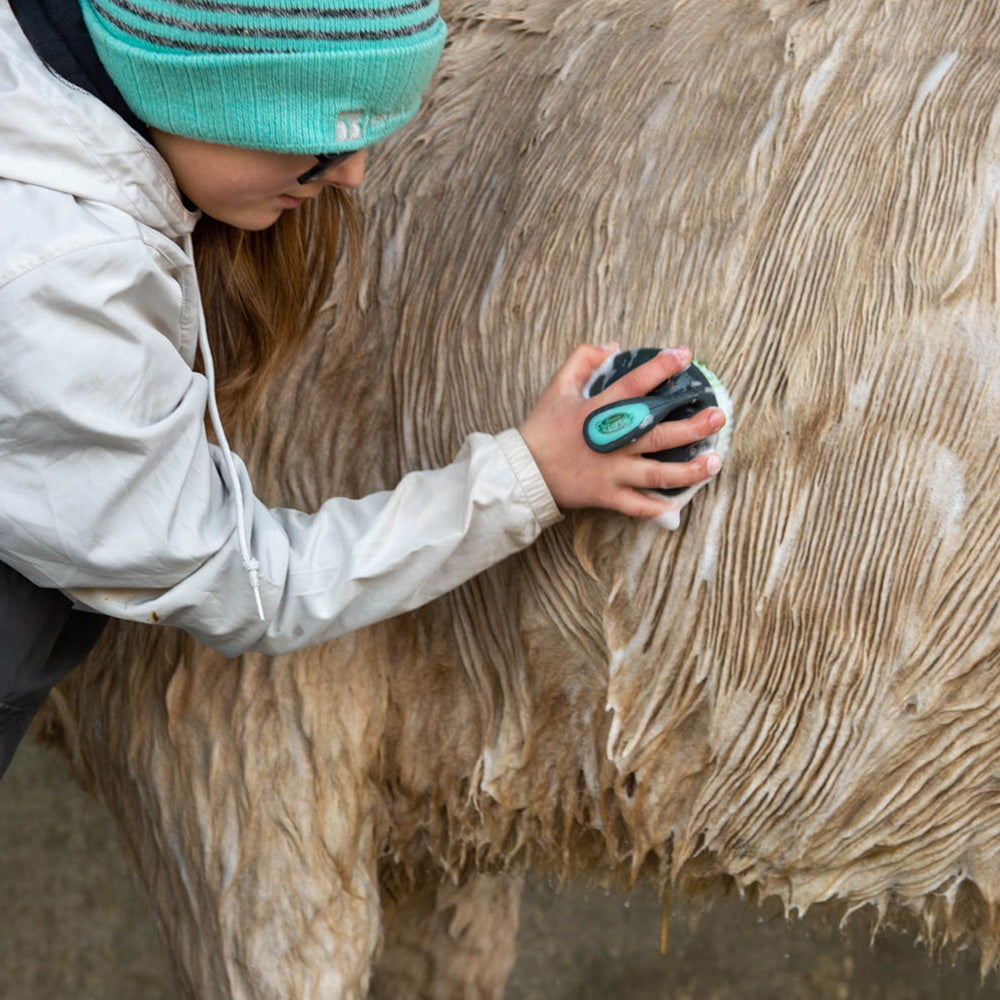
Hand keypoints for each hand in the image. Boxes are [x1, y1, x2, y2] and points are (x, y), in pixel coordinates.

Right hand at [520, 344, 725, 519]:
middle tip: (718, 416)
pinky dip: (658, 508)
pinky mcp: (606, 495)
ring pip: (656, 473)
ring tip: (715, 461)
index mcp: (597, 411)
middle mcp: (609, 442)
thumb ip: (582, 360)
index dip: (660, 368)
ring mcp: (610, 472)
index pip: (634, 384)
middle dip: (692, 426)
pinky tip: (681, 504)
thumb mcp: (557, 387)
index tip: (684, 355)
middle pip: (657, 434)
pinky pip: (637, 506)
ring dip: (688, 469)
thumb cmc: (542, 428)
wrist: (522, 471)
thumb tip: (612, 347)